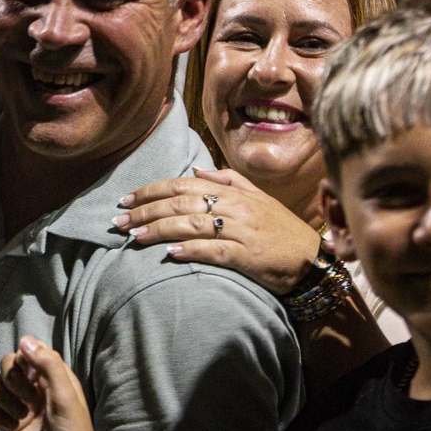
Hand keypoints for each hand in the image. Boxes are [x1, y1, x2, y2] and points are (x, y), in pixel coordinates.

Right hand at [0, 336, 102, 430]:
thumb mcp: (66, 399)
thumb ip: (48, 366)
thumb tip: (25, 340)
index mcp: (54, 379)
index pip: (30, 351)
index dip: (24, 359)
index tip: (31, 376)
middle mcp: (36, 390)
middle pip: (8, 365)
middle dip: (12, 380)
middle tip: (28, 400)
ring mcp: (22, 408)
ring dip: (4, 399)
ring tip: (21, 417)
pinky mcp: (9, 426)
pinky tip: (10, 429)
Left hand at [116, 168, 320, 295]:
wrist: (312, 260)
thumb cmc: (280, 229)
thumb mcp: (257, 197)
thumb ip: (227, 179)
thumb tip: (195, 170)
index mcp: (232, 191)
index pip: (182, 185)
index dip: (151, 190)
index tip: (126, 199)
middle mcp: (235, 206)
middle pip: (180, 203)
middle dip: (145, 211)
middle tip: (118, 222)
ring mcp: (241, 231)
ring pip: (192, 225)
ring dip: (158, 230)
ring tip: (133, 237)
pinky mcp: (248, 256)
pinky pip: (215, 251)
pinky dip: (191, 251)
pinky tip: (170, 254)